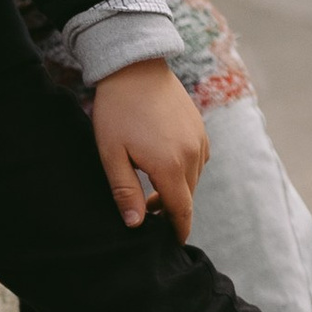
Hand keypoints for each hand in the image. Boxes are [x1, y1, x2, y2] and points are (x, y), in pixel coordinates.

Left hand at [91, 57, 206, 244]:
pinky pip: (198, 159)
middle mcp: (191, 155)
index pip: (180, 210)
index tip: (173, 244)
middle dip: (171, 210)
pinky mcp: (199, 128)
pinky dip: (184, 170)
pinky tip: (163, 163)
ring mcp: (199, 139)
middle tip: (146, 214)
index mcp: (169, 166)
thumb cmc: (116, 111)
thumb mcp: (111, 154)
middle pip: (186, 196)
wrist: (135, 67)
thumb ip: (124, 191)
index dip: (177, 230)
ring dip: (176, 189)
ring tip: (149, 190)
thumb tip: (135, 224)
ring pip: (193, 179)